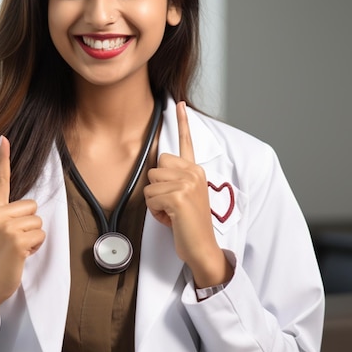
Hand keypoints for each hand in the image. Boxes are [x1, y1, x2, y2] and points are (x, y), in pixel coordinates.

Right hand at [0, 136, 45, 342]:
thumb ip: (8, 216)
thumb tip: (29, 208)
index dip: (2, 159)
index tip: (3, 138)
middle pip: (32, 205)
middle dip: (30, 223)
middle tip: (14, 240)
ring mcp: (5, 229)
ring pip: (39, 221)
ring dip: (34, 237)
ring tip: (17, 249)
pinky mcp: (17, 242)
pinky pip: (41, 235)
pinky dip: (36, 247)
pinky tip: (21, 255)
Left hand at [144, 102, 231, 286]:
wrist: (202, 247)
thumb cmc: (189, 225)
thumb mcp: (185, 197)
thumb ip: (175, 181)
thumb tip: (157, 172)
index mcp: (196, 171)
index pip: (186, 143)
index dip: (181, 122)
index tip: (178, 103)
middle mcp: (194, 173)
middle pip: (156, 166)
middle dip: (156, 187)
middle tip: (171, 204)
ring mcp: (187, 183)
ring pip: (150, 184)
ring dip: (154, 202)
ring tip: (171, 213)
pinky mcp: (178, 196)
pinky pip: (150, 198)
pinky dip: (155, 212)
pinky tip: (171, 219)